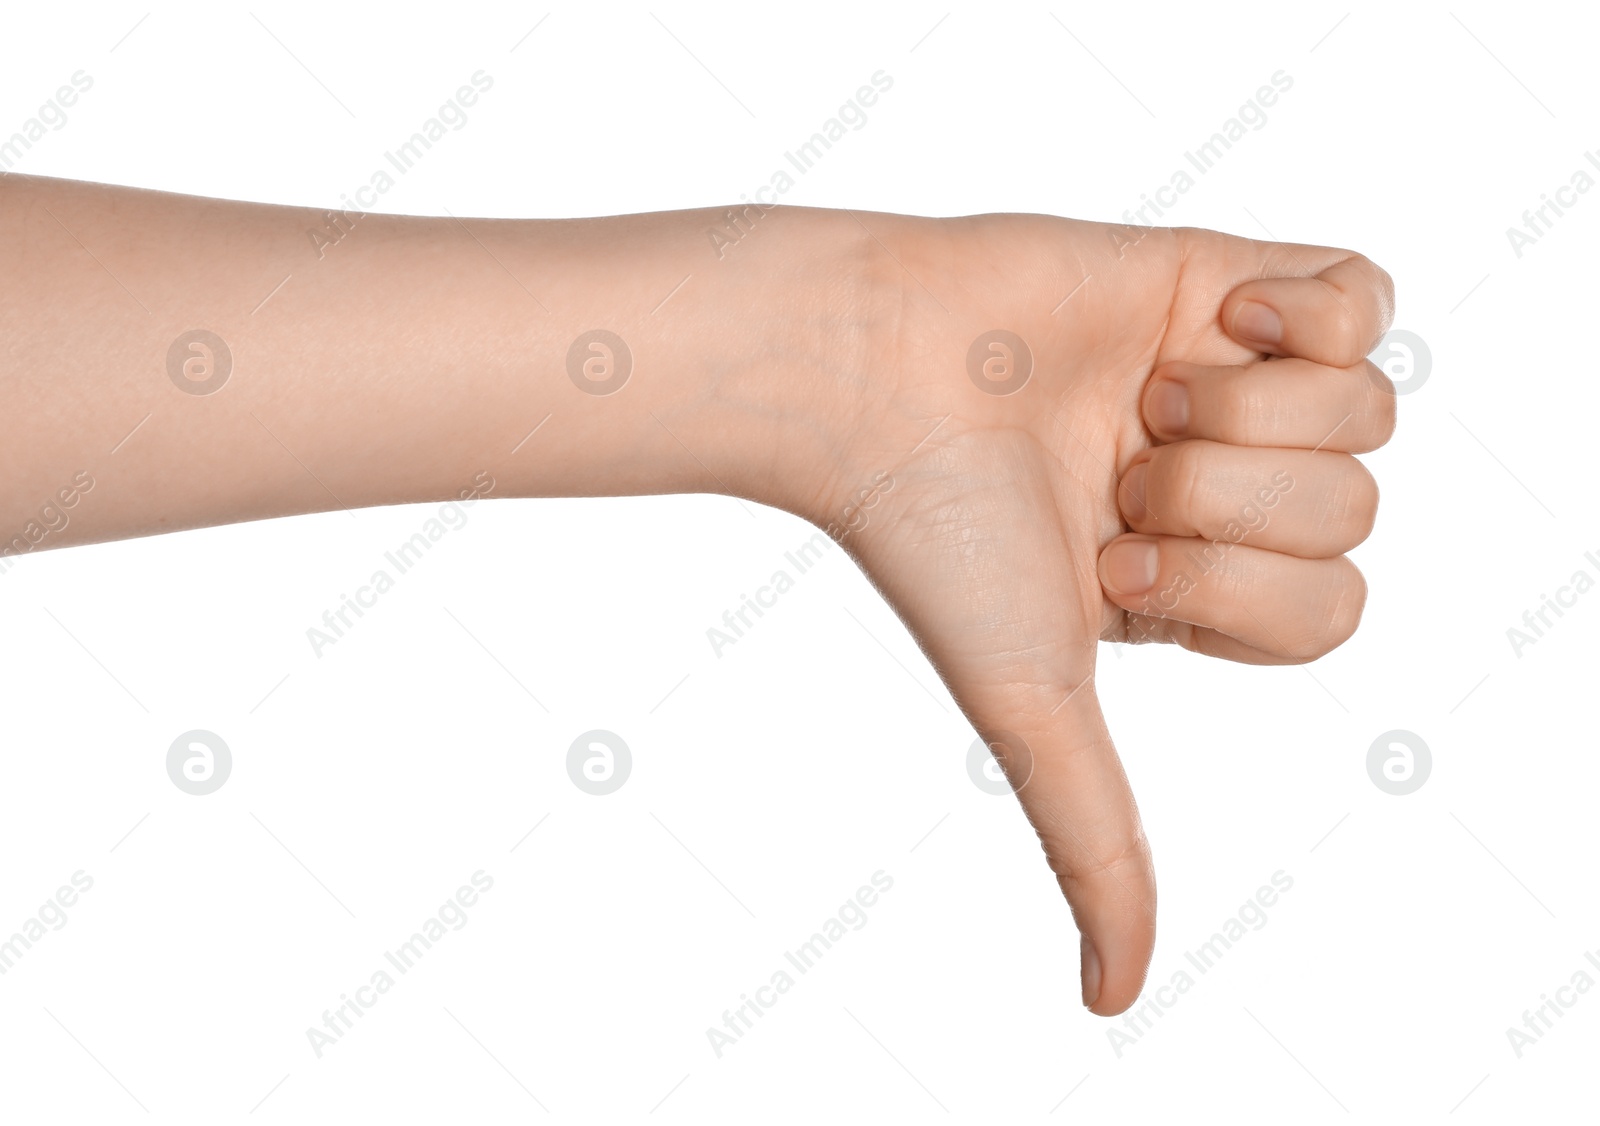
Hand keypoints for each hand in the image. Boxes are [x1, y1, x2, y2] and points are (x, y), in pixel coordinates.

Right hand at [811, 212, 1395, 1014]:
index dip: (1233, 593)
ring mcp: (1234, 379)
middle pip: (1353, 513)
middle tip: (1115, 481)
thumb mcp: (1034, 710)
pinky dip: (1303, 310)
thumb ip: (1095, 844)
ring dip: (1244, 413)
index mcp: (1195, 583)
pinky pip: (1369, 293)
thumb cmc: (937, 540)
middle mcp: (1225, 486)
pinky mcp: (1229, 278)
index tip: (1112, 564)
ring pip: (1369, 410)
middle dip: (1225, 503)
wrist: (872, 375)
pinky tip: (1211, 320)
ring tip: (1136, 399)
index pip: (1329, 612)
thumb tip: (1113, 1002)